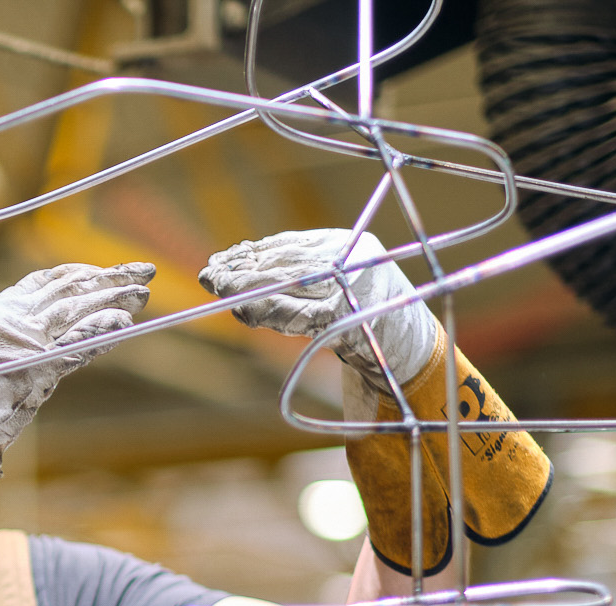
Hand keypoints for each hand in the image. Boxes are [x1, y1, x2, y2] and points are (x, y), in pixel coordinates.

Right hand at [0, 262, 154, 465]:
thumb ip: (3, 348)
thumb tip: (34, 349)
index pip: (41, 283)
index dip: (77, 274)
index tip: (102, 271)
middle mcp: (6, 319)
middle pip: (66, 290)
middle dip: (107, 279)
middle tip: (141, 272)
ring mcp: (20, 341)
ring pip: (76, 311)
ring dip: (112, 300)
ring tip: (142, 293)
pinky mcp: (33, 367)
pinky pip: (74, 345)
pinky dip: (99, 331)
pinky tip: (122, 322)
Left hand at [199, 229, 436, 390]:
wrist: (406, 352)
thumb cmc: (365, 319)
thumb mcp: (335, 286)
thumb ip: (299, 276)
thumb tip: (239, 269)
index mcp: (350, 244)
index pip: (289, 244)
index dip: (251, 252)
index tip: (221, 259)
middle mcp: (351, 259)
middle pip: (283, 261)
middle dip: (242, 269)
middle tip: (209, 275)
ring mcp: (349, 286)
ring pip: (285, 283)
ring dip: (246, 287)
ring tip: (217, 288)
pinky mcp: (343, 318)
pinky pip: (294, 314)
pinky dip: (265, 313)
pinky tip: (243, 311)